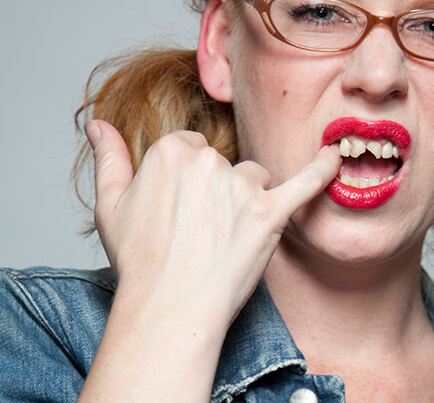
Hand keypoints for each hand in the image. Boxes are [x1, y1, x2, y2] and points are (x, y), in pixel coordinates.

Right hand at [85, 119, 340, 322]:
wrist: (169, 308)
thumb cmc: (140, 262)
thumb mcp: (110, 205)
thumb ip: (109, 158)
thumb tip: (98, 125)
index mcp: (170, 151)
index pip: (191, 149)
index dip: (188, 182)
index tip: (182, 210)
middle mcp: (208, 161)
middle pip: (224, 163)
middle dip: (217, 191)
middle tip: (200, 231)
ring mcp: (241, 187)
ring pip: (255, 178)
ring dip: (248, 200)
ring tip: (225, 238)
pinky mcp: (270, 213)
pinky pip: (305, 183)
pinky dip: (322, 170)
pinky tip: (335, 157)